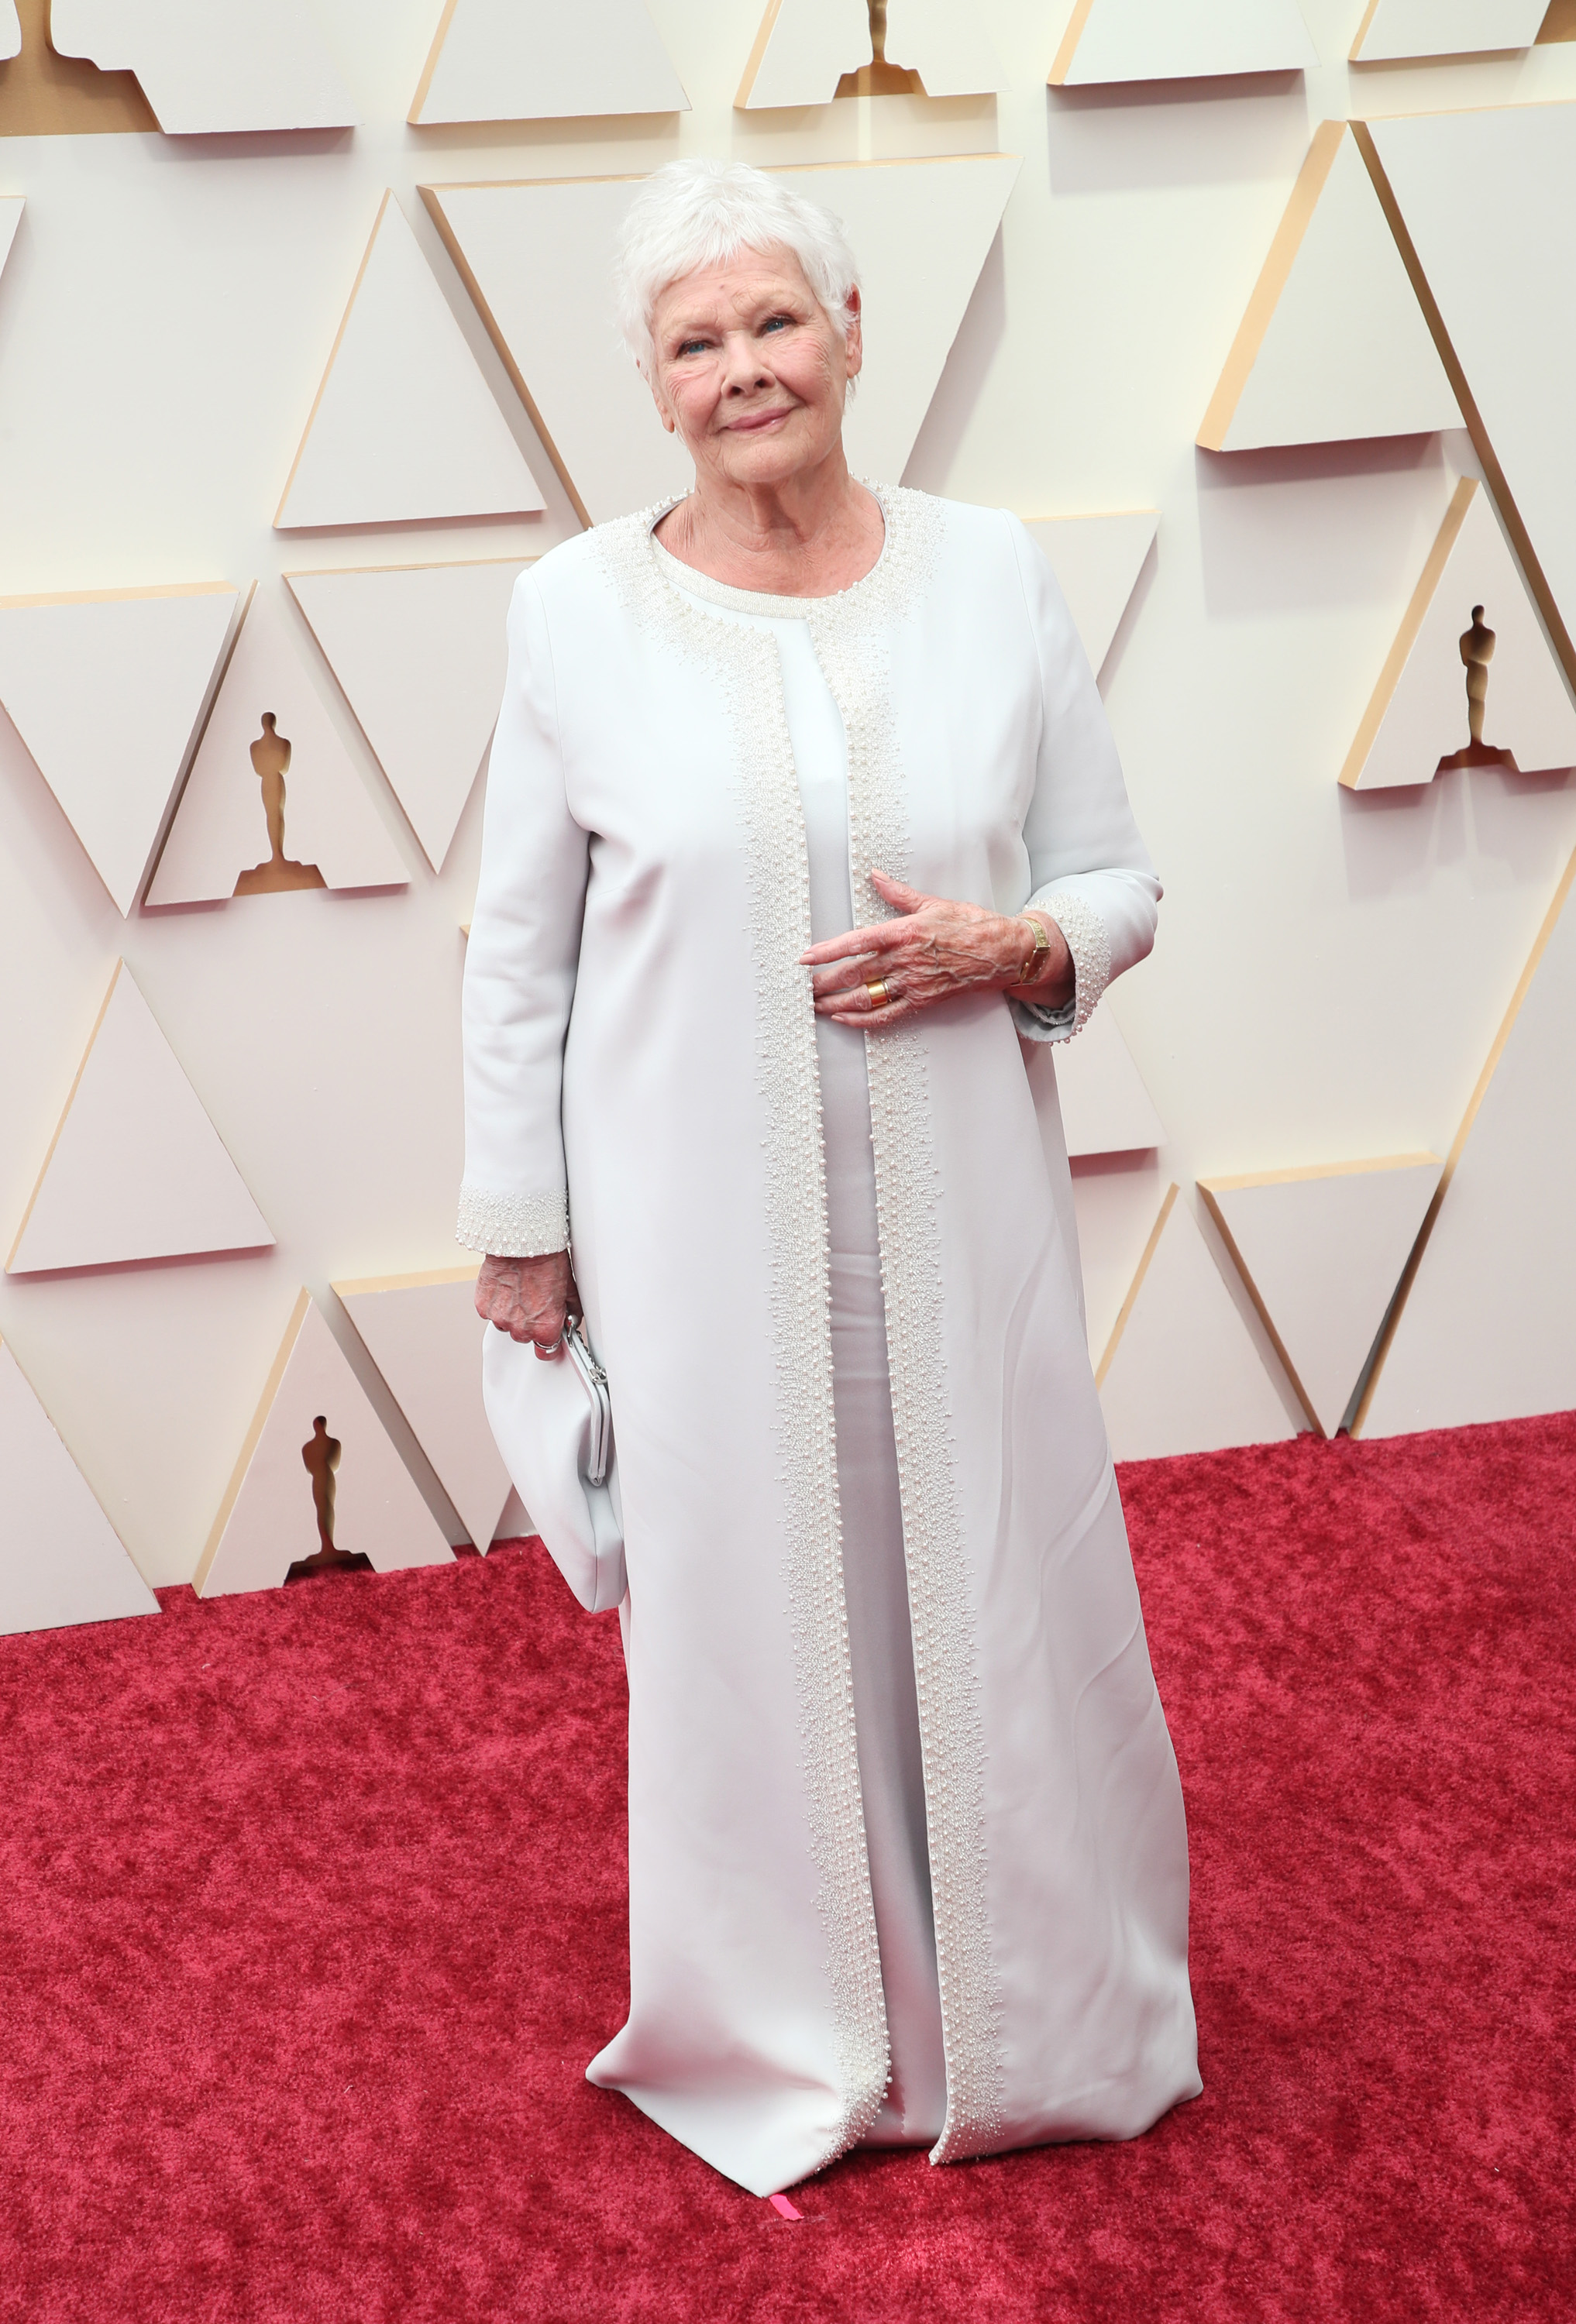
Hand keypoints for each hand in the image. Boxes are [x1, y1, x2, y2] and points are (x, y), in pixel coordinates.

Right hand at [475, 1250, 579, 1358]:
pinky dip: (497, 1302)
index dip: (549, 1342)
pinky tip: (506, 1286)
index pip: (546, 1352)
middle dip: (529, 1323)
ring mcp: (500, 1319)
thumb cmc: (547, 1262)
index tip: (548, 1334)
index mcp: (545, 1328)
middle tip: (533, 1300)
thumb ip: (570, 1312)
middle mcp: (521, 1328)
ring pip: (506, 1324)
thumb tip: (570, 1320)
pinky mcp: (483, 1307)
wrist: (523, 1243)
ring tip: (519, 1290)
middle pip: (524, 1336)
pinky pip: (491, 1311)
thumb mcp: (570, 1289)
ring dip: (511, 1313)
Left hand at [800, 870, 1073, 1028]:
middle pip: (855, 974)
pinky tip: (844, 1019)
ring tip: (815, 1006)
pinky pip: (886, 1015)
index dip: (829, 951)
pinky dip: (862, 1020)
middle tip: (802, 988)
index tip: (806, 957)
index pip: (857, 942)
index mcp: (904, 932)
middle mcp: (905, 959)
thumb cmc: (971, 924)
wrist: (1003, 951)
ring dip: (836, 1004)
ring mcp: (913, 983)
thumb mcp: (932, 903)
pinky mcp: (923, 1001)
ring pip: (866, 998)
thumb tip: (875, 876)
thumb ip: (898, 894)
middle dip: (825, 983)